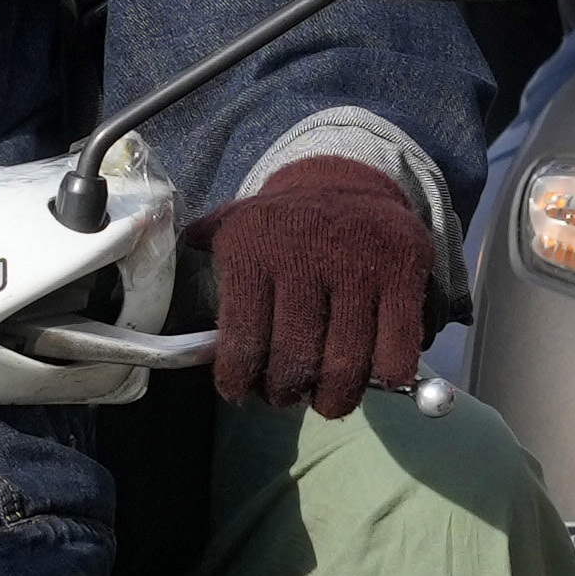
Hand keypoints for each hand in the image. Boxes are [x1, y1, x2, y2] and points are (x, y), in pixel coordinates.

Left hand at [200, 160, 433, 420]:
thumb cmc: (282, 223)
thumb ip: (201, 263)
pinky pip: (397, 351)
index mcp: (253, 247)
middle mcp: (304, 254)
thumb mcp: (233, 225)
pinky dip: (386, 376)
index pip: (243, 341)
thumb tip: (170, 303)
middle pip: (295, 360)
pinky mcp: (404, 270)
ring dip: (335, 397)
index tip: (240, 393)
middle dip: (286, 393)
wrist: (349, 178)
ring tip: (327, 397)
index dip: (240, 381)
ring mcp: (359, 263)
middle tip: (285, 396)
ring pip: (346, 364)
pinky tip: (375, 372)